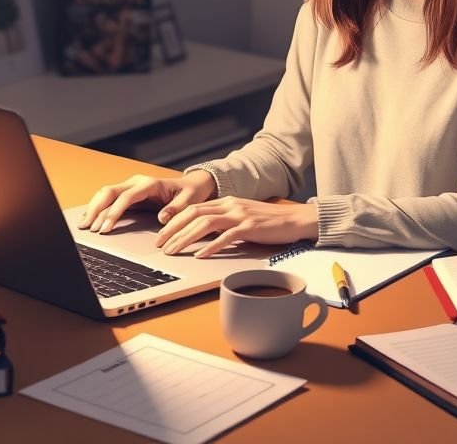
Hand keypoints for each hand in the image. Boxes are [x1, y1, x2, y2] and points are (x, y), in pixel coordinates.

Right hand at [77, 170, 216, 233]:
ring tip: (84, 226)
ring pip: (105, 194)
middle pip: (109, 192)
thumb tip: (162, 218)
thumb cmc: (191, 193)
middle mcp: (136, 182)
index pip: (125, 197)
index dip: (114, 212)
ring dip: (93, 208)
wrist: (192, 185)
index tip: (106, 228)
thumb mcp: (189, 201)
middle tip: (88, 228)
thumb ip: (177, 209)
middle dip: (96, 209)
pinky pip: (109, 199)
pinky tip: (90, 219)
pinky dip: (98, 208)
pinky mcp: (128, 194)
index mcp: (149, 184)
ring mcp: (131, 187)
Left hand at [154, 197, 318, 257]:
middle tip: (160, 245)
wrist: (296, 219)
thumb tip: (203, 236)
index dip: (174, 222)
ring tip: (174, 251)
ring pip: (205, 224)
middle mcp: (230, 205)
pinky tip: (201, 255)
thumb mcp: (242, 217)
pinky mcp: (250, 227)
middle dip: (173, 230)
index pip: (193, 208)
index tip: (162, 235)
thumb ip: (224, 222)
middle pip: (193, 214)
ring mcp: (240, 215)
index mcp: (227, 201)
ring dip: (186, 238)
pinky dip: (211, 246)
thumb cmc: (269, 222)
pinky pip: (226, 236)